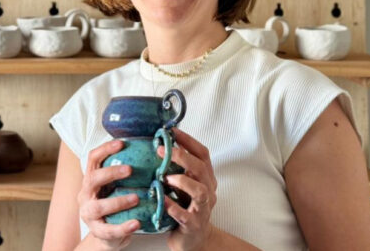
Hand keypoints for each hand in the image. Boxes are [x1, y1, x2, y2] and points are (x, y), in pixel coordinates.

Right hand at [77, 140, 140, 250]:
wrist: (105, 235)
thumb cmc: (113, 206)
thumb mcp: (113, 188)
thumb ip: (124, 175)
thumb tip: (151, 152)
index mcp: (90, 180)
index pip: (92, 159)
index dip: (105, 149)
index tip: (121, 143)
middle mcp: (85, 195)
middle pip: (92, 179)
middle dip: (110, 172)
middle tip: (130, 169)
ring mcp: (89, 214)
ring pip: (98, 206)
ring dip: (118, 201)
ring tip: (136, 198)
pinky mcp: (97, 232)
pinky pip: (109, 230)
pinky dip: (123, 227)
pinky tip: (136, 223)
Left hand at [158, 128, 216, 250]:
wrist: (193, 239)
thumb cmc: (186, 207)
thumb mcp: (184, 184)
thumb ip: (178, 166)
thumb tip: (162, 142)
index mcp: (205, 178)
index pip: (202, 154)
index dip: (188, 141)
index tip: (171, 130)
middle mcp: (207, 190)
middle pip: (201, 169)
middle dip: (182, 157)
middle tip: (162, 150)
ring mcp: (202, 209)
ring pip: (200, 191)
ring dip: (182, 181)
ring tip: (165, 177)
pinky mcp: (194, 225)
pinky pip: (185, 215)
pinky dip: (173, 207)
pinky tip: (162, 200)